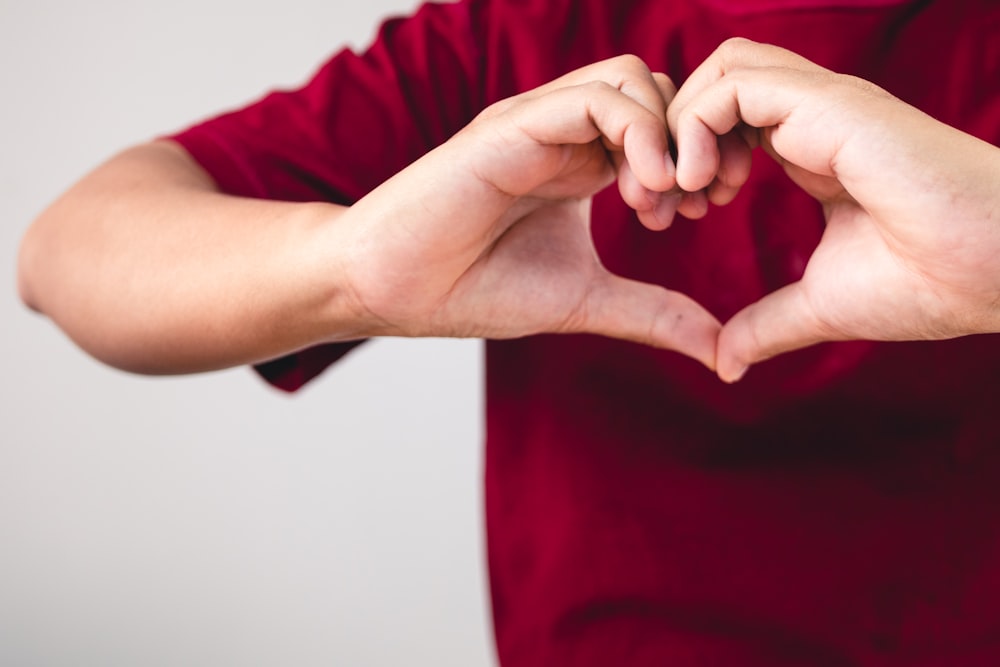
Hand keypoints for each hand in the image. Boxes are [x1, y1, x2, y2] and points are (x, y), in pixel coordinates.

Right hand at [340, 55, 719, 368]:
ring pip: (633, 78)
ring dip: (668, 134)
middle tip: (690, 206)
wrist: (394, 290)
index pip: (663, 122)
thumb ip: (653, 314)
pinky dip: (638, 133)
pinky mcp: (512, 125)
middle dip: (694, 141)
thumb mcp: (586, 300)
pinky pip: (595, 98)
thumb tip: (721, 348)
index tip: (697, 214)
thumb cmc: (474, 289)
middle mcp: (564, 132)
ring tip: (661, 200)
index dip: (697, 160)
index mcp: (582, 162)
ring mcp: (538, 122)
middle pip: (658, 88)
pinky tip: (642, 190)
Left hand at [668, 38, 999, 381]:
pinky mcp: (831, 104)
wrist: (995, 274)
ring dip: (679, 125)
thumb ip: (767, 325)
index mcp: (811, 150)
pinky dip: (697, 124)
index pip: (724, 120)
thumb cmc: (928, 284)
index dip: (682, 159)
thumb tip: (725, 362)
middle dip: (668, 136)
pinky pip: (735, 82)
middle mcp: (813, 117)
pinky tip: (700, 183)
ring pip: (722, 67)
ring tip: (678, 192)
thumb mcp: (820, 306)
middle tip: (657, 201)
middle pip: (714, 83)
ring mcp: (823, 105)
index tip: (671, 216)